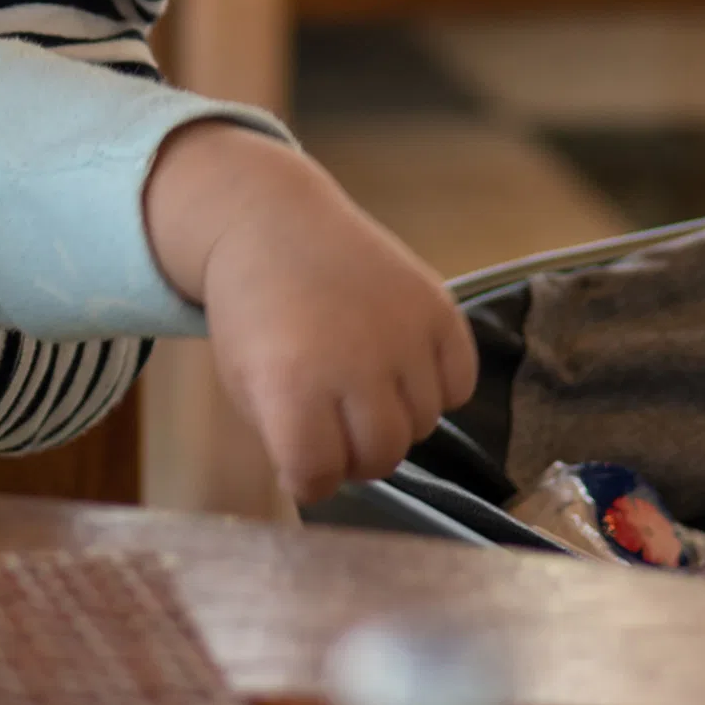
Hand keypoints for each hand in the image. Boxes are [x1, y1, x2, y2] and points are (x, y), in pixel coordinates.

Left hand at [139, 121, 476, 504]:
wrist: (273, 224)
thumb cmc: (255, 314)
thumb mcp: (244, 383)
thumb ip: (285, 440)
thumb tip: (330, 479)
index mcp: (290, 385)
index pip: (319, 476)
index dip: (309, 477)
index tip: (302, 459)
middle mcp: (354, 362)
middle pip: (381, 458)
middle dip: (357, 454)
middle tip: (337, 423)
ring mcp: (403, 333)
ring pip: (424, 425)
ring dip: (396, 417)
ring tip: (363, 379)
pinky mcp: (441, 308)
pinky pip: (460, 386)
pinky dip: (438, 387)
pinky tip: (402, 362)